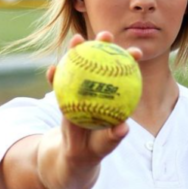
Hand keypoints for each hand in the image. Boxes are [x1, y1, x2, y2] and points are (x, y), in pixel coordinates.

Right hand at [40, 31, 142, 188]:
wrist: (75, 154)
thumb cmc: (95, 148)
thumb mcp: (105, 145)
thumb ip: (114, 137)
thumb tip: (124, 129)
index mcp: (113, 96)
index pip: (125, 74)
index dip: (131, 61)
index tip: (136, 51)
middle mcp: (98, 89)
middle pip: (102, 62)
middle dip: (104, 45)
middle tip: (106, 34)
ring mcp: (80, 90)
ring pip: (80, 67)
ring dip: (77, 52)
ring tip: (77, 40)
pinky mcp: (64, 95)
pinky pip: (59, 84)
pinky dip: (55, 77)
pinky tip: (52, 70)